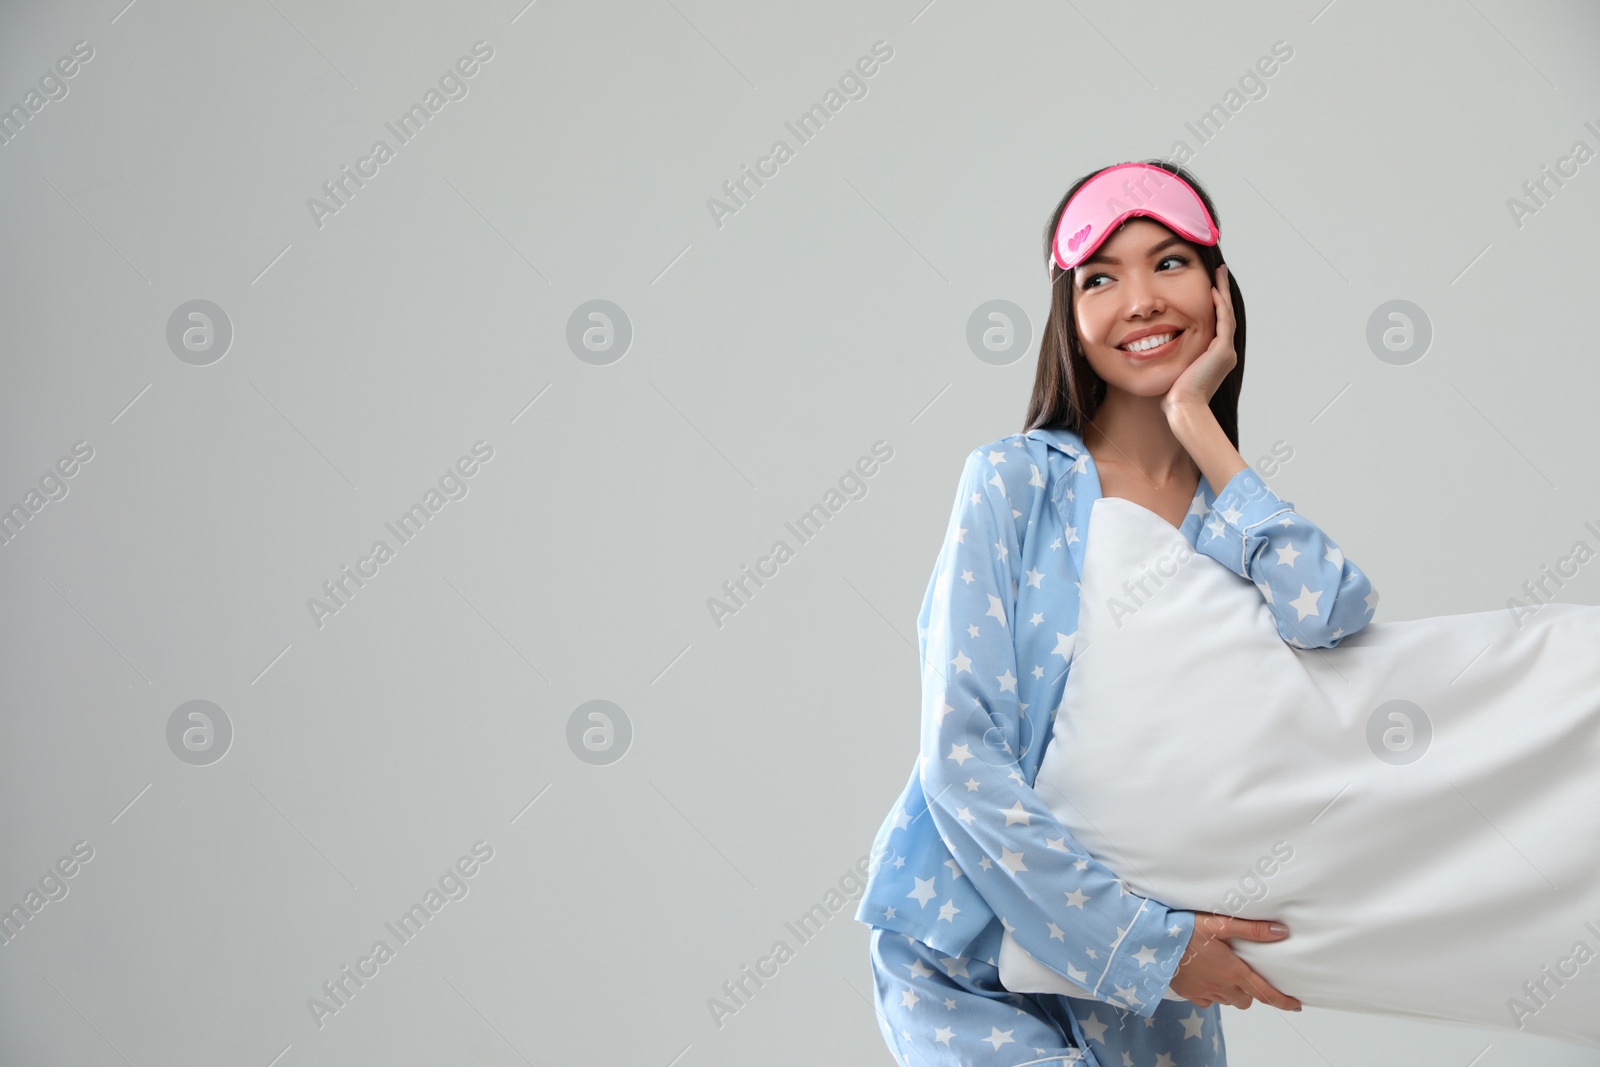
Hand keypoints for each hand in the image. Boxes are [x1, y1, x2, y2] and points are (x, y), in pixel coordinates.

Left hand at [1162, 264, 1235, 416]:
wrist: (1183, 407)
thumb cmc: (1173, 395)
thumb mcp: (1173, 368)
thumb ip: (1173, 355)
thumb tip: (1155, 346)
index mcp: (1215, 356)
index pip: (1217, 323)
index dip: (1215, 303)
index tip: (1209, 286)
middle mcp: (1225, 352)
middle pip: (1226, 314)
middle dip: (1222, 292)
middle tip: (1220, 271)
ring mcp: (1226, 351)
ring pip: (1227, 314)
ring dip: (1222, 292)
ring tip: (1219, 273)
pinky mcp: (1222, 351)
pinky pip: (1223, 322)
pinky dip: (1219, 306)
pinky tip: (1212, 291)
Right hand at [1167, 911, 1302, 1011]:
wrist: (1152, 942)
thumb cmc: (1186, 930)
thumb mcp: (1220, 923)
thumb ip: (1252, 929)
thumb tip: (1281, 933)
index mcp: (1233, 971)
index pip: (1265, 993)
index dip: (1283, 1001)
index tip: (1296, 1005)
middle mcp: (1222, 986)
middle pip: (1246, 1000)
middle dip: (1250, 992)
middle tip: (1246, 976)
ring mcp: (1204, 992)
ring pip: (1228, 1001)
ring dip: (1232, 992)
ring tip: (1225, 974)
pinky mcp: (1188, 993)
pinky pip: (1207, 1001)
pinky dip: (1212, 994)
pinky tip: (1206, 979)